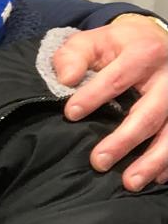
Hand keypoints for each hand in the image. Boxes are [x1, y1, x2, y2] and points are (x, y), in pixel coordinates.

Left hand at [54, 14, 167, 191]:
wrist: (157, 41)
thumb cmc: (119, 46)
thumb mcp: (94, 40)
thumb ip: (74, 55)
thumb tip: (66, 79)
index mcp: (144, 53)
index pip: (116, 79)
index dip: (93, 97)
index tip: (70, 114)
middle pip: (148, 113)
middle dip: (124, 141)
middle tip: (98, 162)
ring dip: (152, 161)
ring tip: (130, 182)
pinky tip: (155, 179)